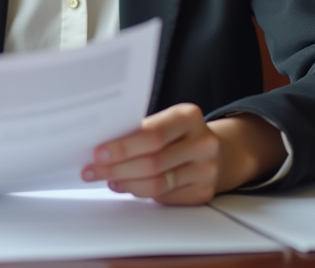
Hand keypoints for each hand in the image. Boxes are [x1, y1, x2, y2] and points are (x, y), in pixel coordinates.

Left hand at [81, 103, 285, 204]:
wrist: (221, 151)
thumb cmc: (181, 134)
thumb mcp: (167, 122)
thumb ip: (142, 131)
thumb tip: (102, 147)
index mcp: (189, 117)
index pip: (152, 134)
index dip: (123, 146)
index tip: (98, 152)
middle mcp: (202, 143)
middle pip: (152, 162)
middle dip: (116, 168)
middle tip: (92, 170)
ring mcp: (206, 170)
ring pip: (157, 184)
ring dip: (125, 184)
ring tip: (107, 179)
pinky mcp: (203, 192)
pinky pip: (165, 197)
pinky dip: (141, 193)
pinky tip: (126, 187)